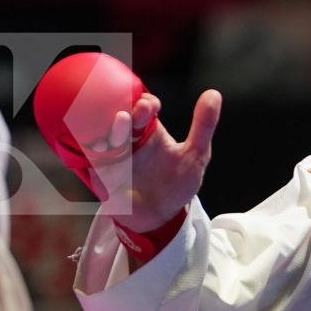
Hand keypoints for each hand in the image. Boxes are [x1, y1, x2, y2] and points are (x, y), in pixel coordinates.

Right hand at [87, 89, 221, 232]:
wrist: (163, 216)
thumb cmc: (177, 183)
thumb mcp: (195, 154)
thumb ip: (204, 126)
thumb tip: (213, 94)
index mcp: (148, 129)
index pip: (142, 107)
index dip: (146, 103)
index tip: (151, 105)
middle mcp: (128, 139)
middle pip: (121, 118)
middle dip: (127, 113)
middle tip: (135, 111)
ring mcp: (114, 157)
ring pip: (106, 139)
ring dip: (112, 132)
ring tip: (122, 122)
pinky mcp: (104, 177)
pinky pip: (97, 165)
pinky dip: (100, 159)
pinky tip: (106, 154)